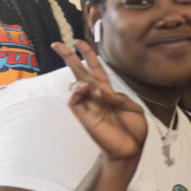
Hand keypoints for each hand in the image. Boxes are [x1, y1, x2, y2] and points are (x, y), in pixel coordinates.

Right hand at [52, 39, 147, 162]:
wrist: (131, 149)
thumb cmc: (133, 130)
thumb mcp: (133, 107)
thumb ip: (118, 96)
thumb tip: (100, 90)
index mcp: (108, 92)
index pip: (96, 69)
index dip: (88, 55)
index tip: (79, 41)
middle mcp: (96, 96)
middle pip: (79, 72)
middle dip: (68, 56)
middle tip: (57, 43)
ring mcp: (88, 105)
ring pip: (75, 84)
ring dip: (83, 78)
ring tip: (95, 89)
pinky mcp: (84, 115)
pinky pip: (74, 99)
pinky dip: (80, 90)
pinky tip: (89, 91)